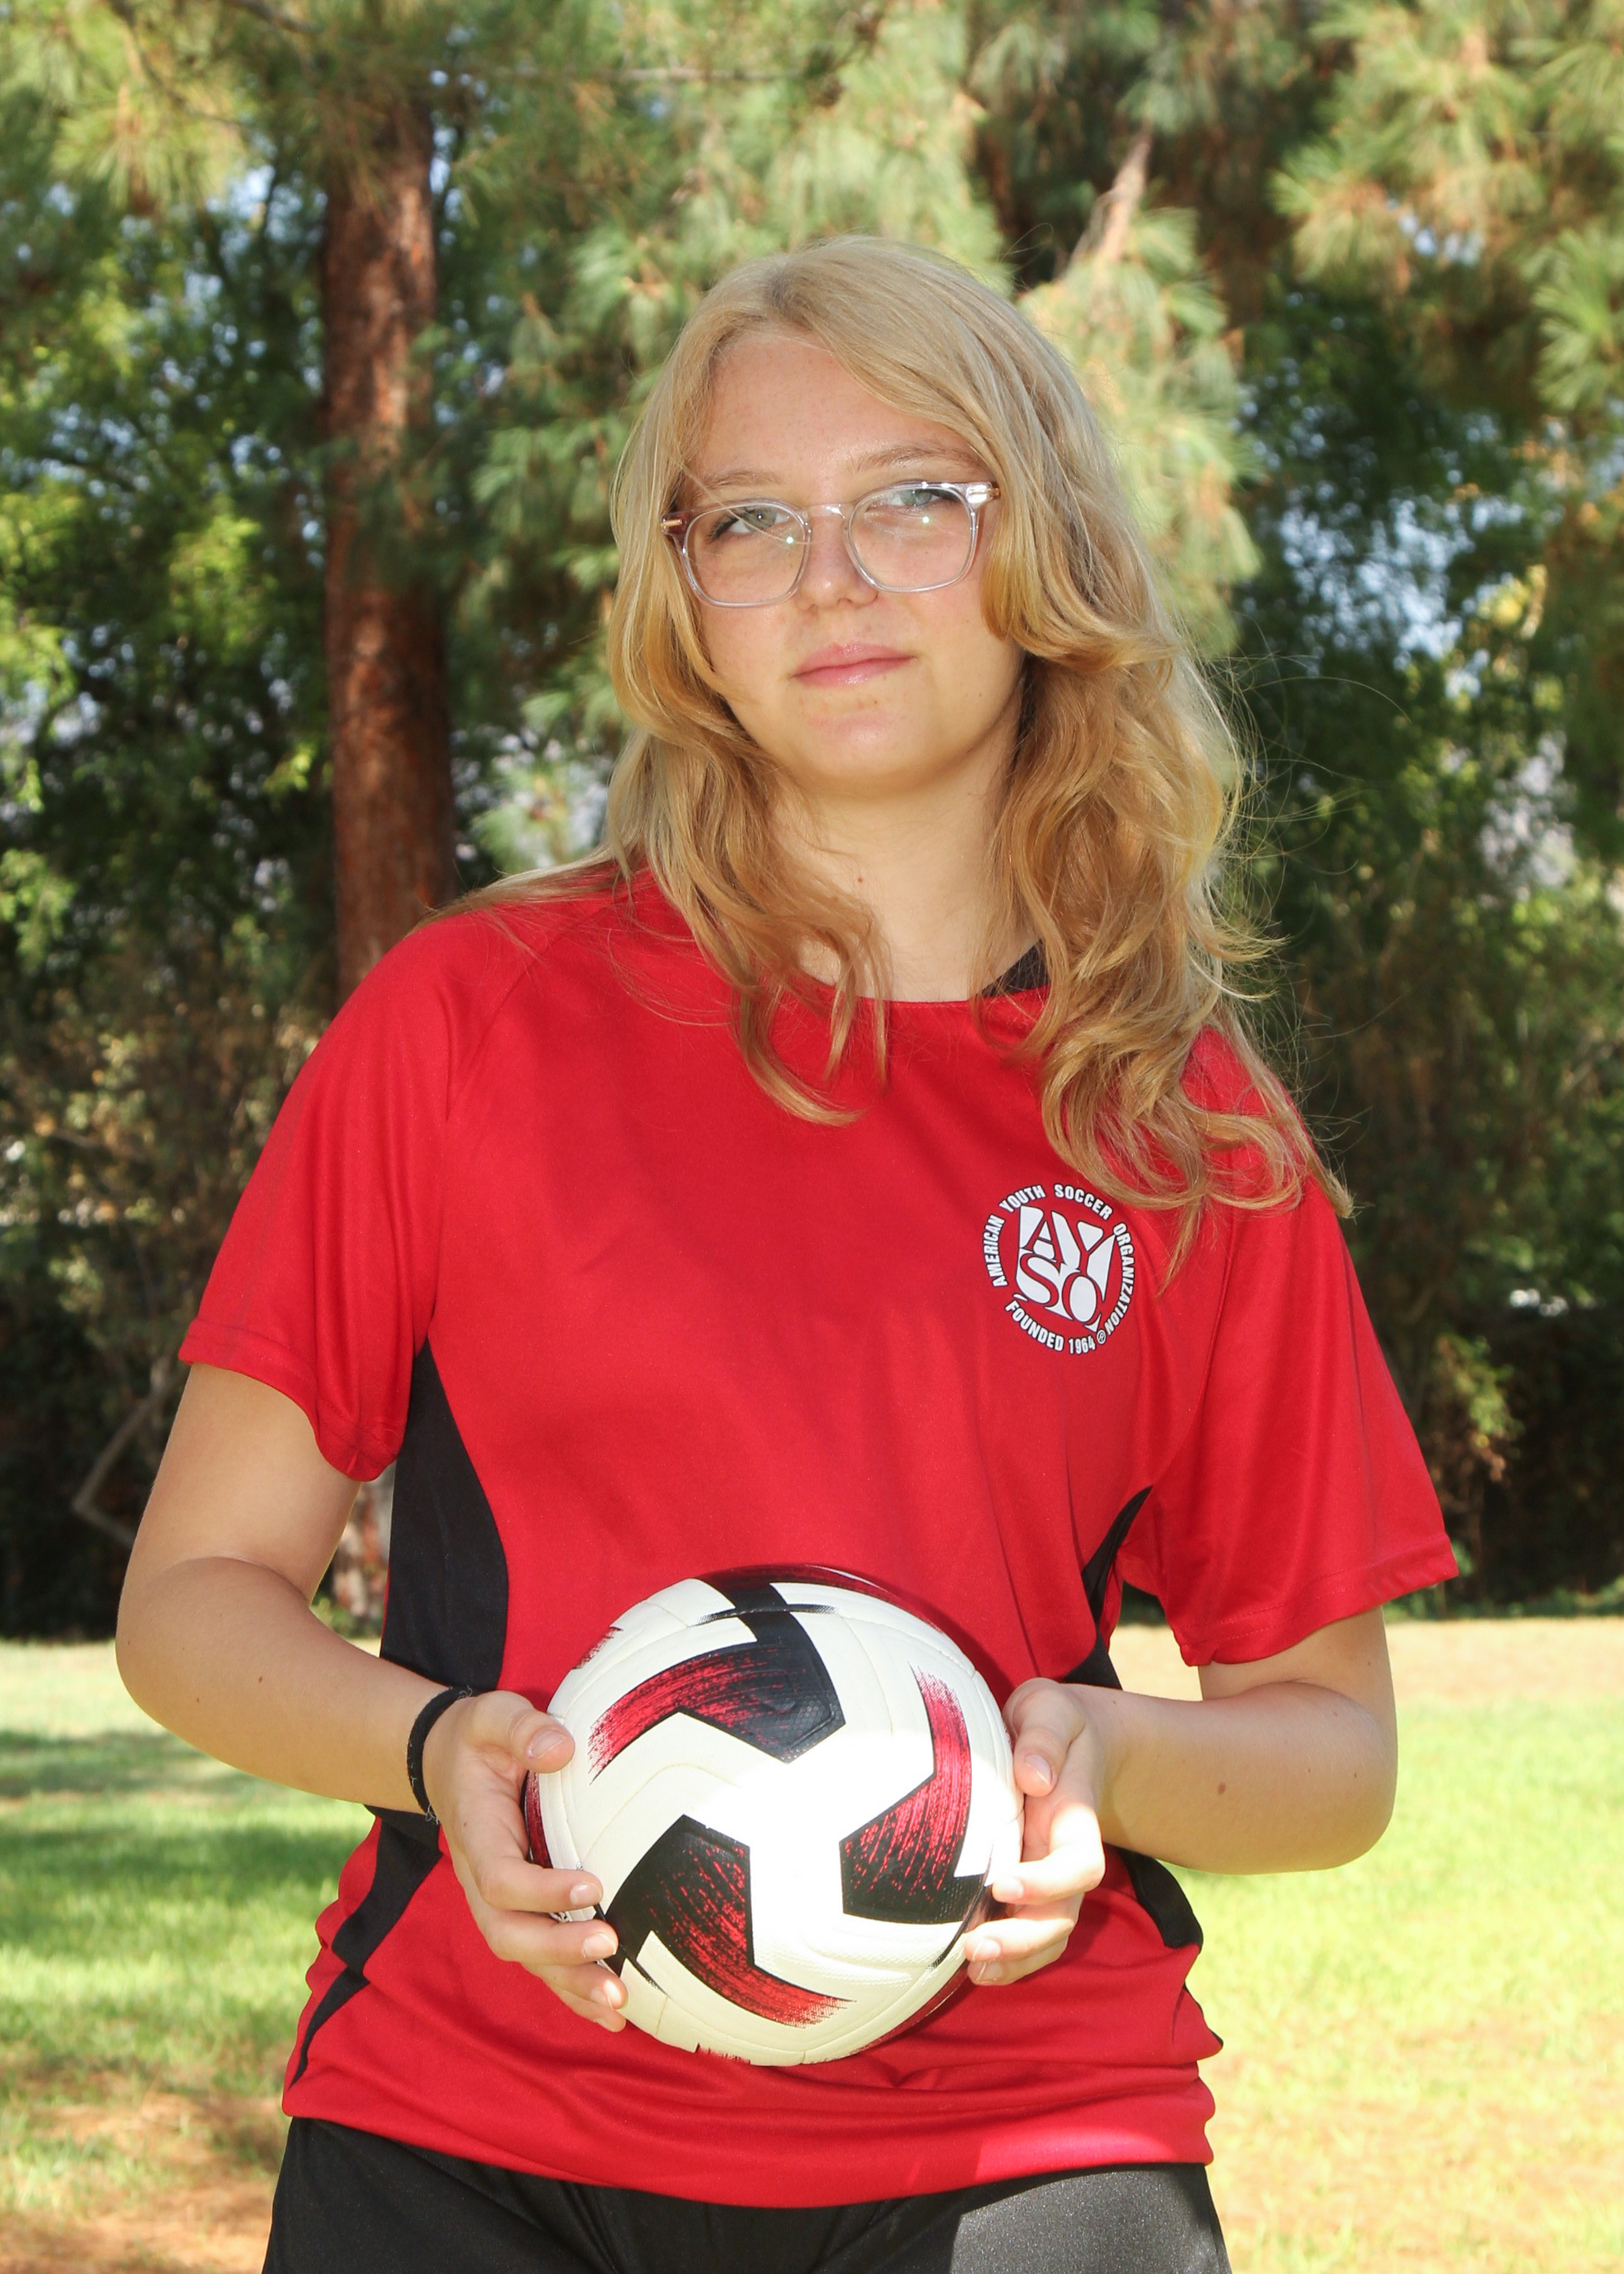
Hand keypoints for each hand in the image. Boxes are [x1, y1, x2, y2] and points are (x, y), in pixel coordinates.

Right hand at [421, 1691, 627, 2032]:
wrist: (449, 1764)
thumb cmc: (480, 1739)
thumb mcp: (492, 1715)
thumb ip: (520, 1727)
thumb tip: (560, 1747)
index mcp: (478, 1838)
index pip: (502, 1880)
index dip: (543, 1890)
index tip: (593, 1883)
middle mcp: (483, 1883)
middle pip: (510, 1935)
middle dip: (558, 1950)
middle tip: (610, 1944)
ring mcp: (499, 1906)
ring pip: (528, 1959)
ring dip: (571, 1984)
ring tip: (620, 2001)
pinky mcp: (521, 1915)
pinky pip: (542, 1961)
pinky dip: (574, 1991)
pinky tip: (614, 2014)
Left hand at [966, 1679, 1113, 1987]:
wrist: (1069, 1739)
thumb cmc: (1053, 1723)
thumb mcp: (1051, 1711)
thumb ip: (1045, 1738)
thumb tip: (1032, 1776)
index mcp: (1075, 1818)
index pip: (1079, 1864)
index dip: (1048, 1883)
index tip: (1004, 1883)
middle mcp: (1065, 1857)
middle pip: (1062, 1916)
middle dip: (1023, 1940)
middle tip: (974, 1949)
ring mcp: (1050, 1877)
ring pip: (1047, 1935)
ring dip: (1015, 1960)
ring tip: (972, 1968)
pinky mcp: (1029, 1887)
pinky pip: (1030, 1933)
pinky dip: (1009, 1959)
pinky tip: (973, 1970)